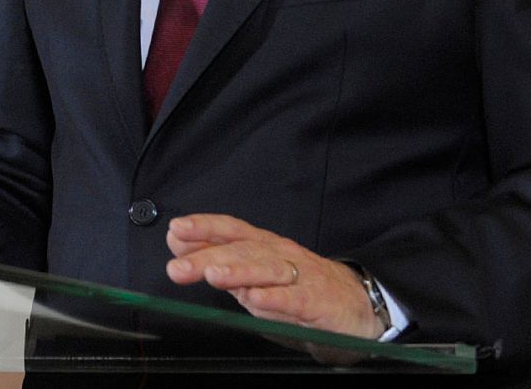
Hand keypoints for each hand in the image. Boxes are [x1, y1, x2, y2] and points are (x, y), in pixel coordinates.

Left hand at [164, 213, 380, 339]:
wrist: (355, 302)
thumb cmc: (300, 286)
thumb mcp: (257, 273)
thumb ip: (223, 262)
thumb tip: (182, 253)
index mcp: (263, 245)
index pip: (230, 230)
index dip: (203, 227)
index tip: (175, 231)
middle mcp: (279, 254)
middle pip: (241, 250)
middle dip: (208, 256)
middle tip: (179, 268)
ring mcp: (299, 275)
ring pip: (266, 269)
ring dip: (237, 272)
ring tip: (213, 276)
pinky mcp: (317, 300)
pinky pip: (294, 298)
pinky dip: (274, 298)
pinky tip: (255, 299)